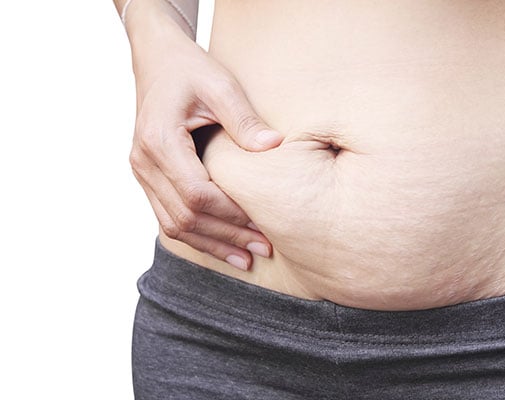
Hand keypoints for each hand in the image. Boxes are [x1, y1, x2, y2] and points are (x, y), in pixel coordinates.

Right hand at [126, 11, 281, 269]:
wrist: (157, 58)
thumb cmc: (189, 68)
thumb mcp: (220, 84)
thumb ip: (244, 118)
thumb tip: (274, 146)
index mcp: (159, 140)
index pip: (196, 194)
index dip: (230, 215)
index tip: (264, 225)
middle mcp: (144, 162)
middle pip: (185, 216)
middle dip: (227, 236)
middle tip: (265, 248)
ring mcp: (142, 172)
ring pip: (174, 224)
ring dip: (212, 244)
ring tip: (247, 259)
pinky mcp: (149, 177)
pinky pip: (169, 216)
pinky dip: (198, 235)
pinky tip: (224, 246)